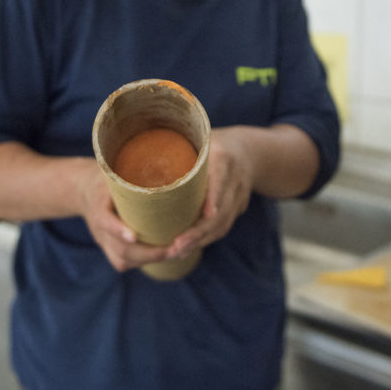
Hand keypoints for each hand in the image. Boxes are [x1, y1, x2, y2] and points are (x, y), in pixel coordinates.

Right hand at [77, 161, 169, 272]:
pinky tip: (166, 255)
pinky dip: (144, 262)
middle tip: (174, 247)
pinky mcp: (108, 248)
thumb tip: (156, 156)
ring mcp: (102, 241)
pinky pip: (123, 262)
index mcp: (97, 204)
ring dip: (150, 259)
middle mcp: (98, 228)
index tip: (132, 236)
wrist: (83, 190)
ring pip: (123, 260)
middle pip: (120, 249)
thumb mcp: (111, 169)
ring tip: (176, 251)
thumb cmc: (104, 176)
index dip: (117, 229)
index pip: (105, 220)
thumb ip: (126, 168)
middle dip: (148, 252)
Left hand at [166, 127, 252, 260]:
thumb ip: (178, 145)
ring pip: (223, 223)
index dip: (215, 197)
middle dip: (199, 231)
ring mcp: (239, 195)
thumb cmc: (212, 143)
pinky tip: (188, 248)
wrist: (250, 152)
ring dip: (200, 240)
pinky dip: (206, 239)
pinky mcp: (239, 208)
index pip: (220, 179)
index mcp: (223, 157)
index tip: (207, 214)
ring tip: (177, 252)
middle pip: (221, 210)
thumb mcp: (201, 137)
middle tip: (176, 245)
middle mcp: (235, 178)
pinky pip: (224, 227)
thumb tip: (140, 153)